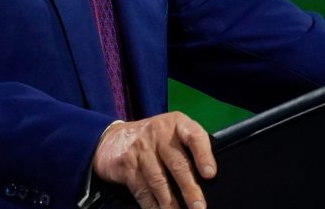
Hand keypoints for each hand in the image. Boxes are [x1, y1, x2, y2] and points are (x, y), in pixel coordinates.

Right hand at [91, 112, 216, 208]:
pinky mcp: (126, 164)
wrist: (114, 138)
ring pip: (159, 181)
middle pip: (178, 163)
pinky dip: (152, 206)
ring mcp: (140, 148)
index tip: (210, 175)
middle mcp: (159, 133)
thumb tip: (209, 179)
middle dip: (190, 189)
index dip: (204, 155)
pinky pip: (142, 189)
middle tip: (199, 208)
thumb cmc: (155, 140)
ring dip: (171, 204)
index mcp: (177, 123)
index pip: (194, 136)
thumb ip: (190, 147)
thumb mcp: (173, 133)